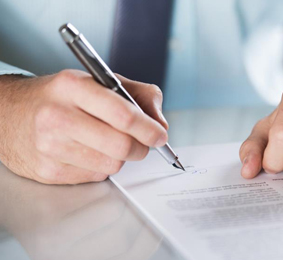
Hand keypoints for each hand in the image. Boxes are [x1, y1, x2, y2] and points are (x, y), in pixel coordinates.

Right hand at [0, 70, 167, 183]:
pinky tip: (88, 151)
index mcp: (73, 87)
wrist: (8, 113)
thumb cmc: (58, 96)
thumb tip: (160, 123)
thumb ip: (137, 94)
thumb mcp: (97, 81)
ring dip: (120, 157)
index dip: (149, 129)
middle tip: (142, 143)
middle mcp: (58, 117)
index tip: (160, 135)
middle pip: (121, 146)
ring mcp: (50, 147)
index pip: (123, 115)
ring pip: (111, 165)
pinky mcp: (48, 171)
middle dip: (141, 147)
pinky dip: (101, 166)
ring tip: (108, 142)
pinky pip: (95, 177)